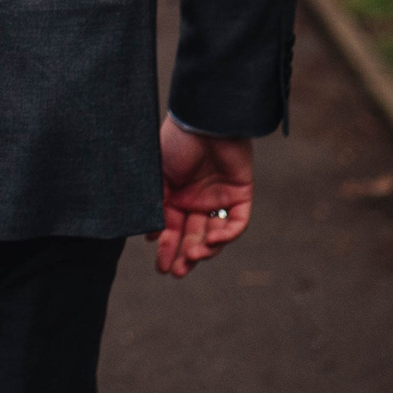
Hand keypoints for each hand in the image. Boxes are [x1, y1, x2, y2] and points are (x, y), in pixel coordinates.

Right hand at [147, 116, 253, 277]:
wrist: (205, 119)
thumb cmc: (177, 141)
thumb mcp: (157, 173)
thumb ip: (155, 201)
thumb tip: (151, 233)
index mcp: (175, 195)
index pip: (171, 229)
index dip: (167, 249)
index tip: (161, 266)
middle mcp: (196, 200)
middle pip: (192, 236)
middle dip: (185, 256)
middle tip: (177, 272)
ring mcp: (219, 199)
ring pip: (215, 235)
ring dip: (205, 249)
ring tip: (194, 256)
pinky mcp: (241, 195)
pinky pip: (237, 223)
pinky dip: (226, 235)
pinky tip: (212, 238)